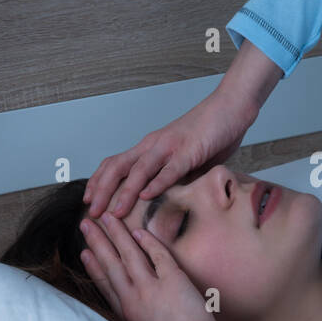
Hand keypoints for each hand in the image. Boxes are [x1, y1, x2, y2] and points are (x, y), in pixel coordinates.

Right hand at [78, 212, 229, 320]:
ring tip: (103, 217)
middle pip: (110, 265)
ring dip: (114, 234)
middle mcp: (133, 300)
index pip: (107, 287)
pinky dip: (147, 241)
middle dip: (97, 242)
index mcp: (129, 317)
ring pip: (127, 255)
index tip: (85, 254)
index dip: (95, 268)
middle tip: (86, 224)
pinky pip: (158, 255)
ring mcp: (149, 290)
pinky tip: (138, 230)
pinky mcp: (171, 282)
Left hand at [84, 86, 257, 219]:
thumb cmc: (212, 133)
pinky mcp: (189, 149)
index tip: (90, 202)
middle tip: (93, 213)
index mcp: (150, 147)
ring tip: (115, 212)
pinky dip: (157, 183)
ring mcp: (169, 146)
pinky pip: (170, 169)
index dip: (99, 183)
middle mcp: (153, 145)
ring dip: (124, 193)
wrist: (231, 107)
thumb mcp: (187, 159)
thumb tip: (169, 199)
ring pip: (139, 170)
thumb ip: (176, 177)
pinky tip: (146, 197)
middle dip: (102, 191)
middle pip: (117, 167)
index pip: (115, 164)